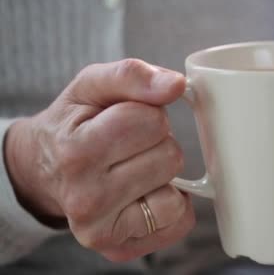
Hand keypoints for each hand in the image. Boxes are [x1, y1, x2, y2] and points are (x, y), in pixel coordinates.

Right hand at [4, 59, 193, 261]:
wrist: (44, 169)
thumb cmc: (74, 123)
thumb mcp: (92, 86)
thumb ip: (133, 75)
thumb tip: (176, 84)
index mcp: (76, 152)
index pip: (151, 121)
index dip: (148, 113)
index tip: (127, 118)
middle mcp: (85, 199)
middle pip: (169, 156)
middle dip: (157, 142)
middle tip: (129, 145)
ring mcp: (102, 230)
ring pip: (177, 192)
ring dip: (163, 175)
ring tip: (133, 168)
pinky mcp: (121, 249)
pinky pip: (180, 221)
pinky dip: (171, 203)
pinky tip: (144, 193)